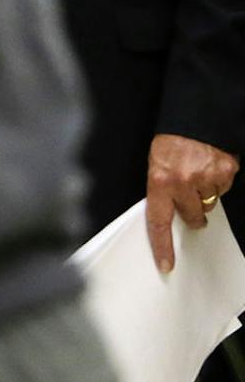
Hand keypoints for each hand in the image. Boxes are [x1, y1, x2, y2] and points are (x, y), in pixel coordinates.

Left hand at [144, 132, 238, 271]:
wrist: (193, 118)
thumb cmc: (171, 142)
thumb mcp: (156, 165)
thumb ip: (163, 191)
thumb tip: (170, 215)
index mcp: (159, 181)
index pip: (158, 221)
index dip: (163, 245)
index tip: (166, 264)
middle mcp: (183, 182)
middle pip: (193, 215)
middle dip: (192, 209)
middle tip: (188, 190)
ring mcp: (206, 178)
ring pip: (209, 202)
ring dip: (205, 191)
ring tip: (197, 171)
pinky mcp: (225, 172)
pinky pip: (224, 188)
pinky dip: (218, 180)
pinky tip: (209, 165)